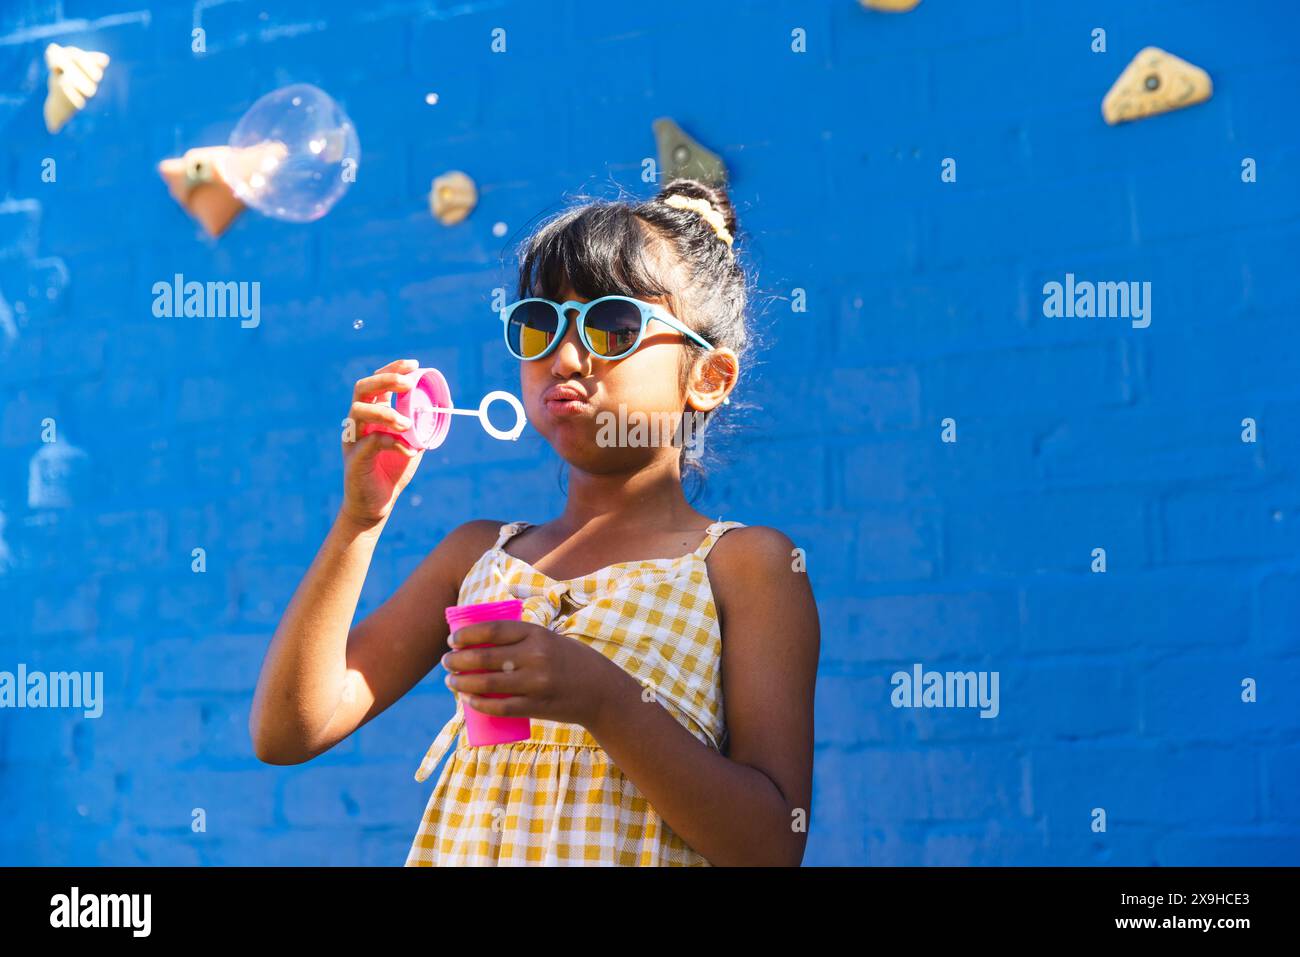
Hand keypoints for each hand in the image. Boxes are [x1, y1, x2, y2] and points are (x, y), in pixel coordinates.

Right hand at [341, 358, 424, 526]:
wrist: (377, 504)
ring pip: (359, 411)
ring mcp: (353, 439)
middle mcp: (358, 422)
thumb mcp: (413, 443)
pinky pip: (369, 442)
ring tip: (407, 424)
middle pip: (363, 389)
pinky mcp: (354, 459)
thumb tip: (445, 404)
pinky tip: (410, 450)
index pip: (376, 383)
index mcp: (372, 414)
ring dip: (386, 412)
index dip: (392, 369)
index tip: (413, 364)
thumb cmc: (392, 470)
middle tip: (407, 384)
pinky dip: (392, 442)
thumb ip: (422, 425)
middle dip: (385, 381)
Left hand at [441, 618, 623, 729]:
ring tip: (451, 681)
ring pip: (488, 683)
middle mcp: (536, 656)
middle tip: (446, 661)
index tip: (452, 638)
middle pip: (484, 657)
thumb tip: (480, 641)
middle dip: (457, 659)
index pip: (492, 630)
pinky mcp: (537, 706)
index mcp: (537, 633)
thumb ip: (521, 639)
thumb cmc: (569, 661)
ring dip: (462, 682)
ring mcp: (536, 683)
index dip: (466, 635)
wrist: (601, 691)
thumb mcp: (549, 640)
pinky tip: (467, 700)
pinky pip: (501, 707)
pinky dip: (479, 704)